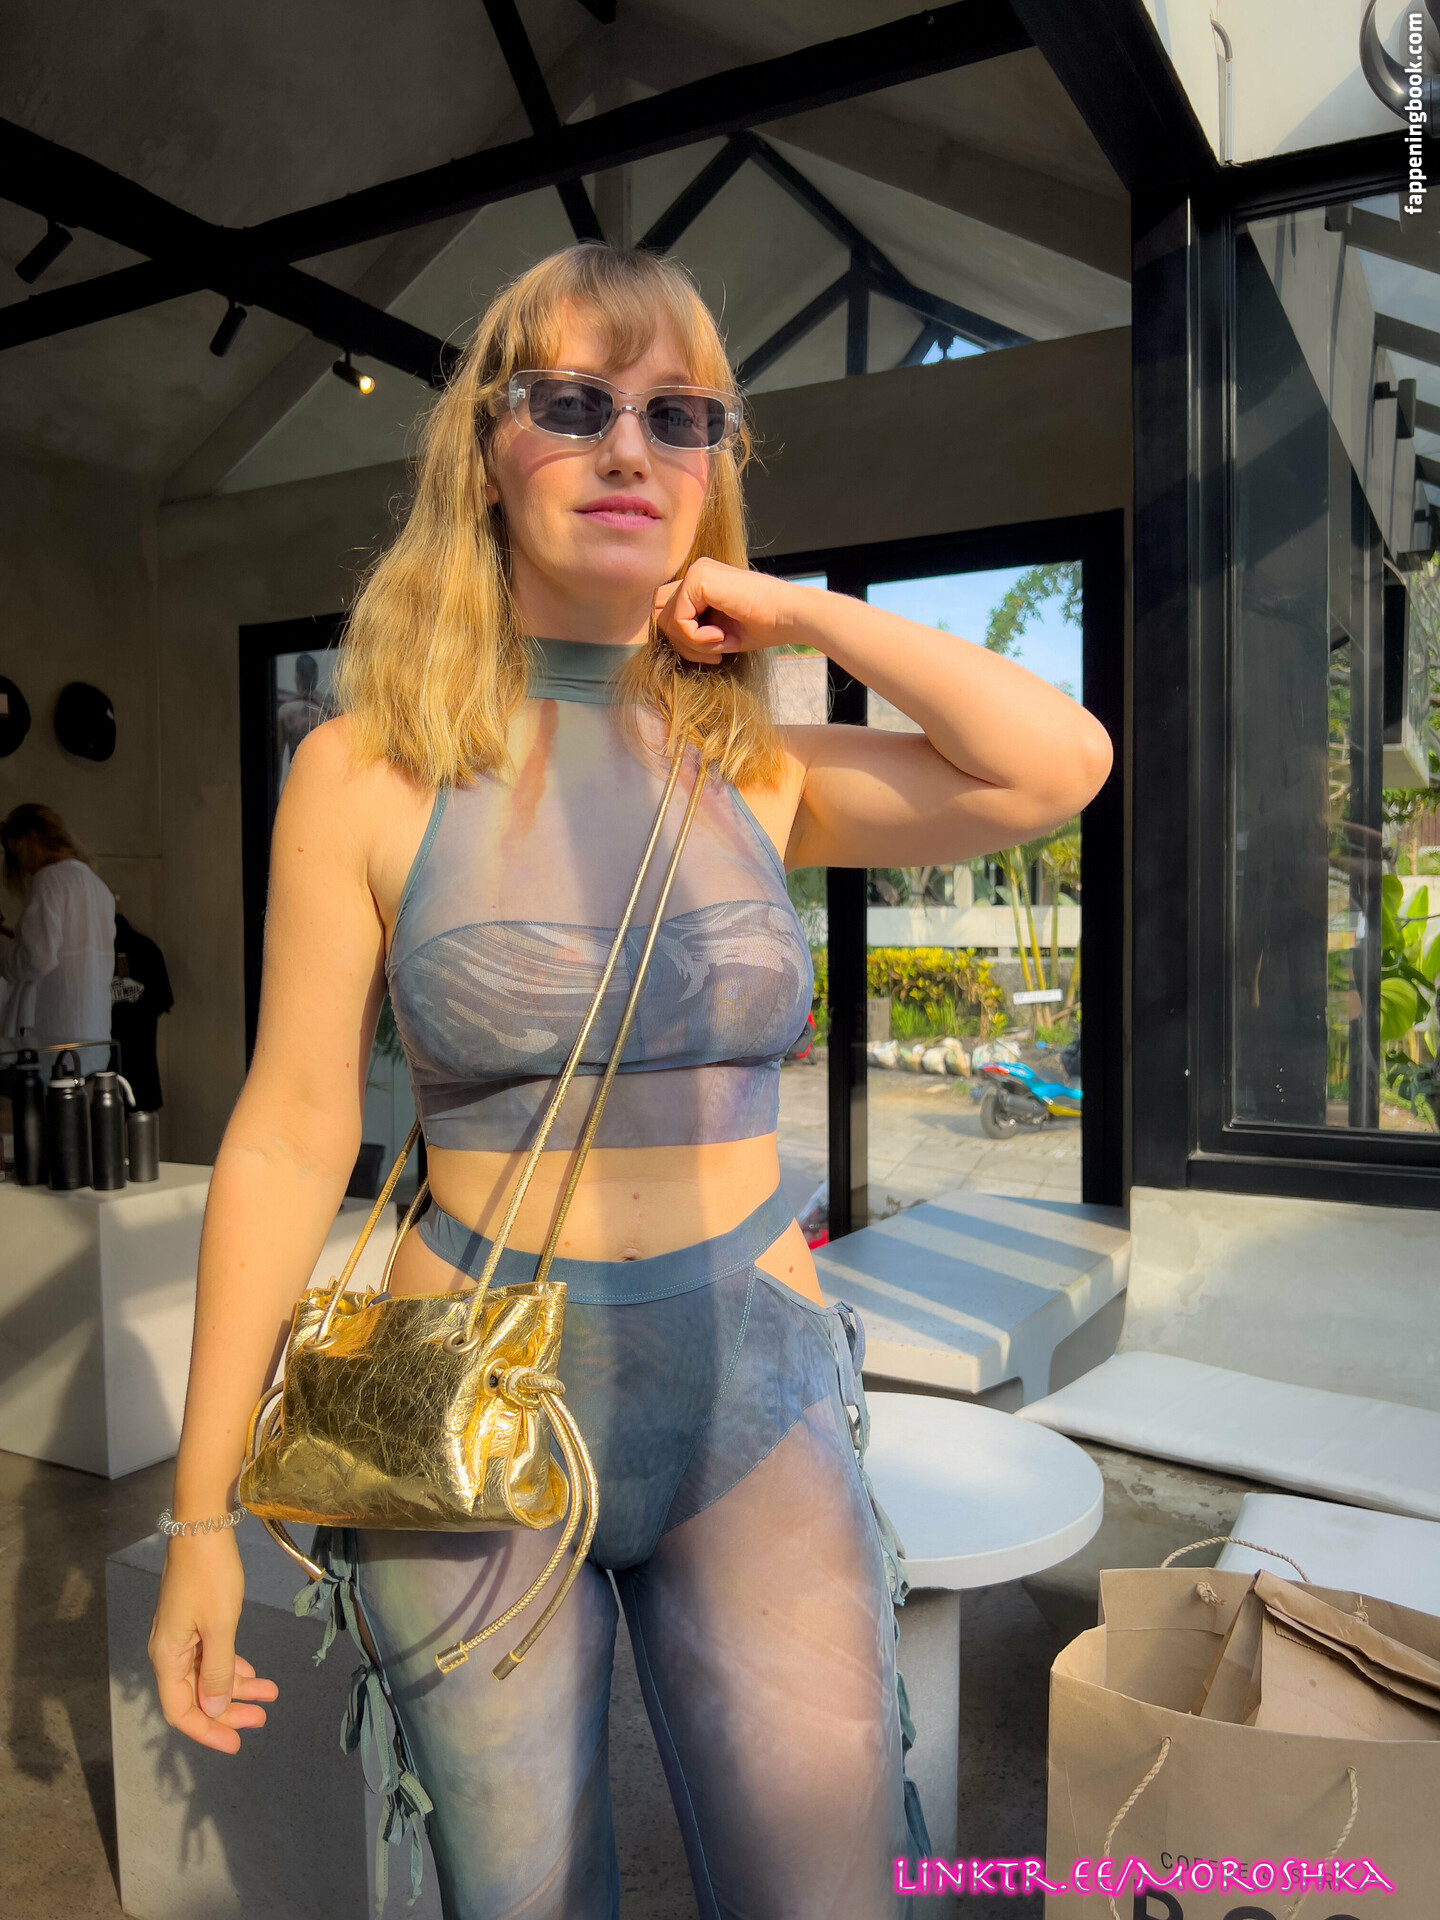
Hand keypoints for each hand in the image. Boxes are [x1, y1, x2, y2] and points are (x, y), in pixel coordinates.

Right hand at [148, 1530, 277, 1753]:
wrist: (203, 1526)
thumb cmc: (211, 1576)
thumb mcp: (220, 1626)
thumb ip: (217, 1672)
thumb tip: (210, 1711)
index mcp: (167, 1658)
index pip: (181, 1711)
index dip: (207, 1731)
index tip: (237, 1743)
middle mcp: (169, 1651)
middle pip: (196, 1697)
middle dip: (229, 1711)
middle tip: (262, 1719)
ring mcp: (182, 1635)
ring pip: (207, 1675)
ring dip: (236, 1688)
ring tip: (269, 1696)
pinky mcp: (195, 1620)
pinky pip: (212, 1655)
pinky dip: (232, 1666)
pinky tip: (252, 1671)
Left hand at [654, 559, 800, 664]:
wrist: (791, 615)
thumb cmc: (764, 625)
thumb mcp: (718, 631)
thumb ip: (691, 631)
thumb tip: (664, 641)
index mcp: (702, 582)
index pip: (668, 613)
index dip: (683, 640)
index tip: (712, 653)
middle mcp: (696, 572)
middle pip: (661, 616)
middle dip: (683, 644)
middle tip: (713, 655)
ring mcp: (696, 572)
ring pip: (667, 620)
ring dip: (691, 644)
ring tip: (720, 645)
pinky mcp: (698, 578)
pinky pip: (678, 620)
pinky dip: (695, 638)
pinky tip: (721, 636)